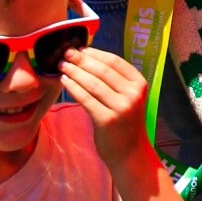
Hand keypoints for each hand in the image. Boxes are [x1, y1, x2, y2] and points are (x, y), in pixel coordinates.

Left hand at [59, 45, 150, 170]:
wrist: (130, 152)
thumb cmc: (124, 121)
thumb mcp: (127, 97)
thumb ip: (114, 80)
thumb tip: (87, 57)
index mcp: (139, 83)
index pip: (115, 61)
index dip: (95, 53)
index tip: (80, 48)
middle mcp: (132, 94)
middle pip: (102, 70)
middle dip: (81, 60)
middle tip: (66, 53)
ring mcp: (121, 107)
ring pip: (92, 83)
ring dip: (74, 72)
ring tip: (62, 66)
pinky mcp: (107, 120)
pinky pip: (86, 98)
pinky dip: (73, 87)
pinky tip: (65, 81)